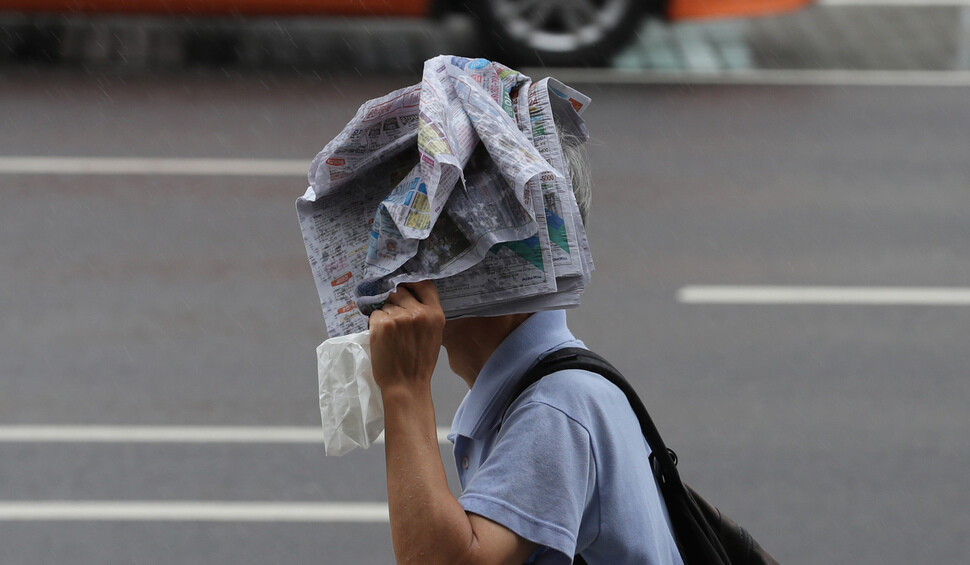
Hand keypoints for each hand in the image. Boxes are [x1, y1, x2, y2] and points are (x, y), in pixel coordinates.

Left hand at [368, 280, 444, 394]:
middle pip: (400, 291)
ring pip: (385, 303)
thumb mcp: (434, 334)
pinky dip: (375, 323)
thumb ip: (426, 313)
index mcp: (435, 314)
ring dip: (384, 313)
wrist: (406, 385)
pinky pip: (374, 313)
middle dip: (394, 301)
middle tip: (394, 318)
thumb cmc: (419, 362)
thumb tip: (409, 294)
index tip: (404, 285)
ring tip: (390, 333)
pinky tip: (381, 336)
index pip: (424, 283)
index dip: (412, 281)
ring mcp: (399, 317)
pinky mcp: (382, 324)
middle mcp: (418, 312)